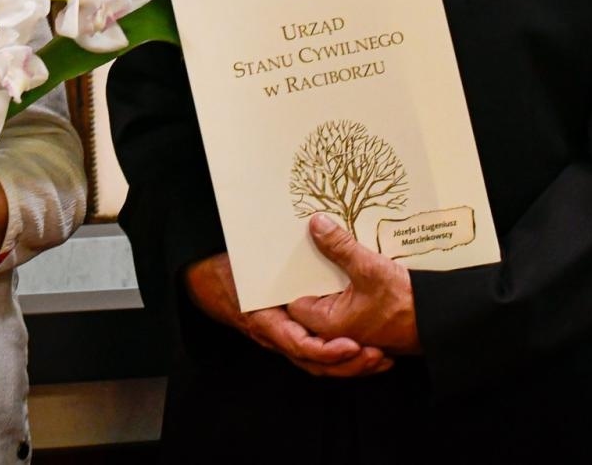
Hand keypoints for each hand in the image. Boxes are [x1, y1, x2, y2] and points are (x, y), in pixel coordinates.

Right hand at [183, 252, 390, 377]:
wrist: (210, 286)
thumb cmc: (231, 274)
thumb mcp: (250, 264)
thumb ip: (281, 250)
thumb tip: (316, 224)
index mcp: (268, 322)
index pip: (300, 346)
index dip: (327, 350)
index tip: (351, 346)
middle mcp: (278, 337)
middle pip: (316, 364)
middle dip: (349, 365)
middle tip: (377, 357)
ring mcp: (287, 340)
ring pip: (321, 364)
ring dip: (352, 365)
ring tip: (381, 360)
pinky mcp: (296, 335)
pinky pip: (321, 352)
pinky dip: (344, 355)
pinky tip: (367, 349)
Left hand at [285, 214, 421, 353]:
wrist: (439, 320)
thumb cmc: (405, 304)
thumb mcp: (369, 268)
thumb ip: (339, 246)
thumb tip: (316, 225)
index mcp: (326, 323)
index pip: (291, 301)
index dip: (287, 278)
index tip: (284, 254)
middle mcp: (333, 330)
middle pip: (307, 298)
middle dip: (305, 274)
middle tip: (303, 245)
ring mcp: (348, 327)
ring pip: (325, 298)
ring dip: (324, 276)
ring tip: (322, 247)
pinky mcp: (361, 320)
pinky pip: (341, 299)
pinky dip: (339, 282)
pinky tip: (342, 261)